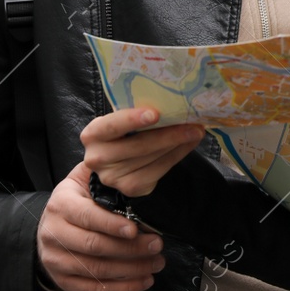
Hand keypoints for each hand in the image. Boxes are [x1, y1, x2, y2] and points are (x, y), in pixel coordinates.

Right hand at [36, 161, 163, 290]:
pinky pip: (94, 289)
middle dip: (131, 248)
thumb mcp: (83, 179)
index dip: (112, 224)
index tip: (136, 229)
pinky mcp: (63, 280)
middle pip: (95, 246)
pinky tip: (144, 281)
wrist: (49, 227)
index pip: (87, 216)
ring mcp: (56, 259)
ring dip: (131, 269)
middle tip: (157, 246)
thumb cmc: (76, 200)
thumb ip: (103, 175)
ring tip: (157, 263)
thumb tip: (133, 167)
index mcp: (61, 204)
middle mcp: (54, 233)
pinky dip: (122, 288)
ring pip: (97, 270)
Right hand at [81, 107, 205, 197]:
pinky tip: (188, 145)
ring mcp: (112, 177)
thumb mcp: (120, 122)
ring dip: (178, 144)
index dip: (132, 119)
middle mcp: (97, 158)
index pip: (111, 126)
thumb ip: (135, 114)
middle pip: (137, 145)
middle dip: (169, 134)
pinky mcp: (130, 188)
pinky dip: (177, 155)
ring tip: (196, 131)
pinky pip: (159, 170)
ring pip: (152, 158)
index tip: (155, 113)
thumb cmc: (122, 134)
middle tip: (193, 123)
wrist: (114, 164)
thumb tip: (172, 102)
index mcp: (93, 134)